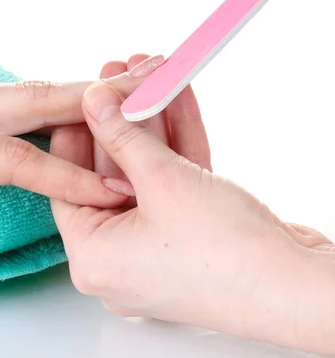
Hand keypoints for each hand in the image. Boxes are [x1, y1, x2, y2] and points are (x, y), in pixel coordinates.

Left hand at [0, 59, 131, 254]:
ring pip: (14, 90)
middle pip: (31, 101)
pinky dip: (27, 94)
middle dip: (94, 101)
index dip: (72, 178)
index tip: (119, 190)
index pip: (17, 161)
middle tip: (148, 92)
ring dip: (65, 92)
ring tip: (110, 94)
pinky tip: (35, 99)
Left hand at [50, 57, 334, 354]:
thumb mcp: (162, 181)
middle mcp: (119, 259)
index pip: (69, 185)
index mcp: (94, 258)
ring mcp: (154, 250)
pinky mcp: (187, 240)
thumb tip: (95, 100)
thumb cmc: (226, 253)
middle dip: (121, 121)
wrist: (296, 288)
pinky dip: (177, 149)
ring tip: (149, 77)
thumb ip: (122, 136)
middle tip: (119, 78)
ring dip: (152, 127)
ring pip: (145, 178)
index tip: (81, 99)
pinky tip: (178, 102)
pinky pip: (172, 188)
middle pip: (110, 177)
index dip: (75, 135)